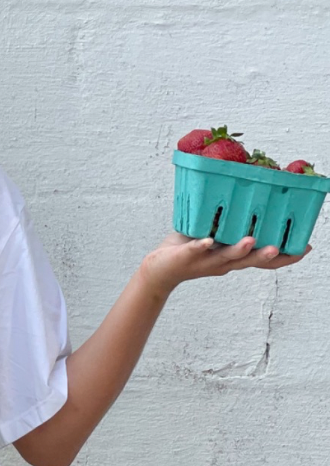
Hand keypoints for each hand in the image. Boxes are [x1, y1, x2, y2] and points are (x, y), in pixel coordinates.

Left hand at [141, 233, 313, 296]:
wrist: (159, 269)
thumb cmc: (189, 249)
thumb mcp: (214, 235)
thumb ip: (228, 222)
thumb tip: (243, 196)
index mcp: (233, 258)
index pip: (262, 261)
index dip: (284, 257)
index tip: (305, 248)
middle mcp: (223, 263)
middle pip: (249, 262)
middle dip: (267, 255)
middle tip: (282, 248)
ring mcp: (204, 261)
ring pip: (226, 258)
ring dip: (240, 250)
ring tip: (252, 241)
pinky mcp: (185, 256)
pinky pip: (194, 251)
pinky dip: (201, 246)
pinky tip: (207, 241)